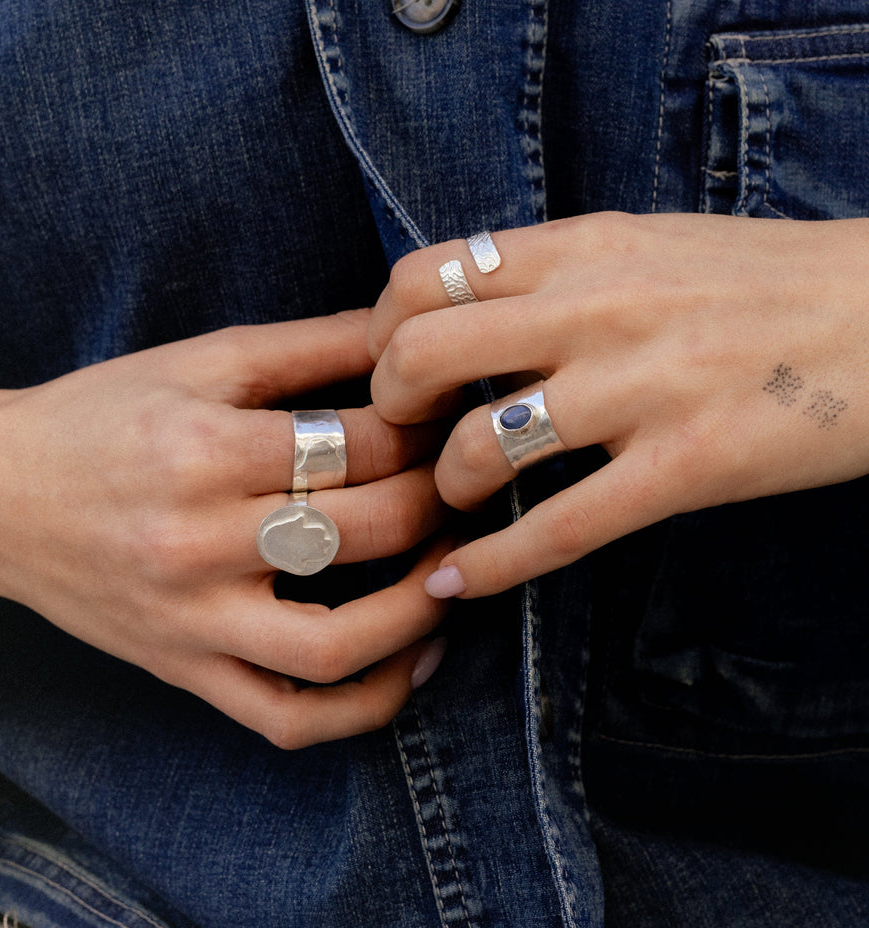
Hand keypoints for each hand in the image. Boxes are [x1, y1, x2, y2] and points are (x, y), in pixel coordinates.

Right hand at [0, 309, 448, 747]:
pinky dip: (365, 706)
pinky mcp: (186, 670)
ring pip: (337, 645)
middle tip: (461, 484)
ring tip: (454, 570)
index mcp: (207, 450)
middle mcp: (199, 542)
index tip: (445, 422)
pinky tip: (411, 661)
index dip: (424, 429)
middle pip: (365, 530)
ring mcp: (193, 620)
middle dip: (437, 502)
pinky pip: (287, 718)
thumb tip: (406, 334)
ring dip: (420, 610)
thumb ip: (311, 345)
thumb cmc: (100, 416)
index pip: (362, 445)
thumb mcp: (201, 360)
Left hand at [369, 212, 868, 596]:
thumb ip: (554, 270)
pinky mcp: (687, 466)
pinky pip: (559, 527)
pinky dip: (492, 566)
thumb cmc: (764, 280)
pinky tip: (458, 584)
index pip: (424, 278)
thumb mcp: (648, 243)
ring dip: (445, 487)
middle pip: (423, 356)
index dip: (381, 334)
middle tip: (408, 436)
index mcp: (584, 247)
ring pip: (481, 445)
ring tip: (458, 497)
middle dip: (391, 409)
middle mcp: (600, 309)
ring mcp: (643, 389)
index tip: (391, 371)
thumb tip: (465, 306)